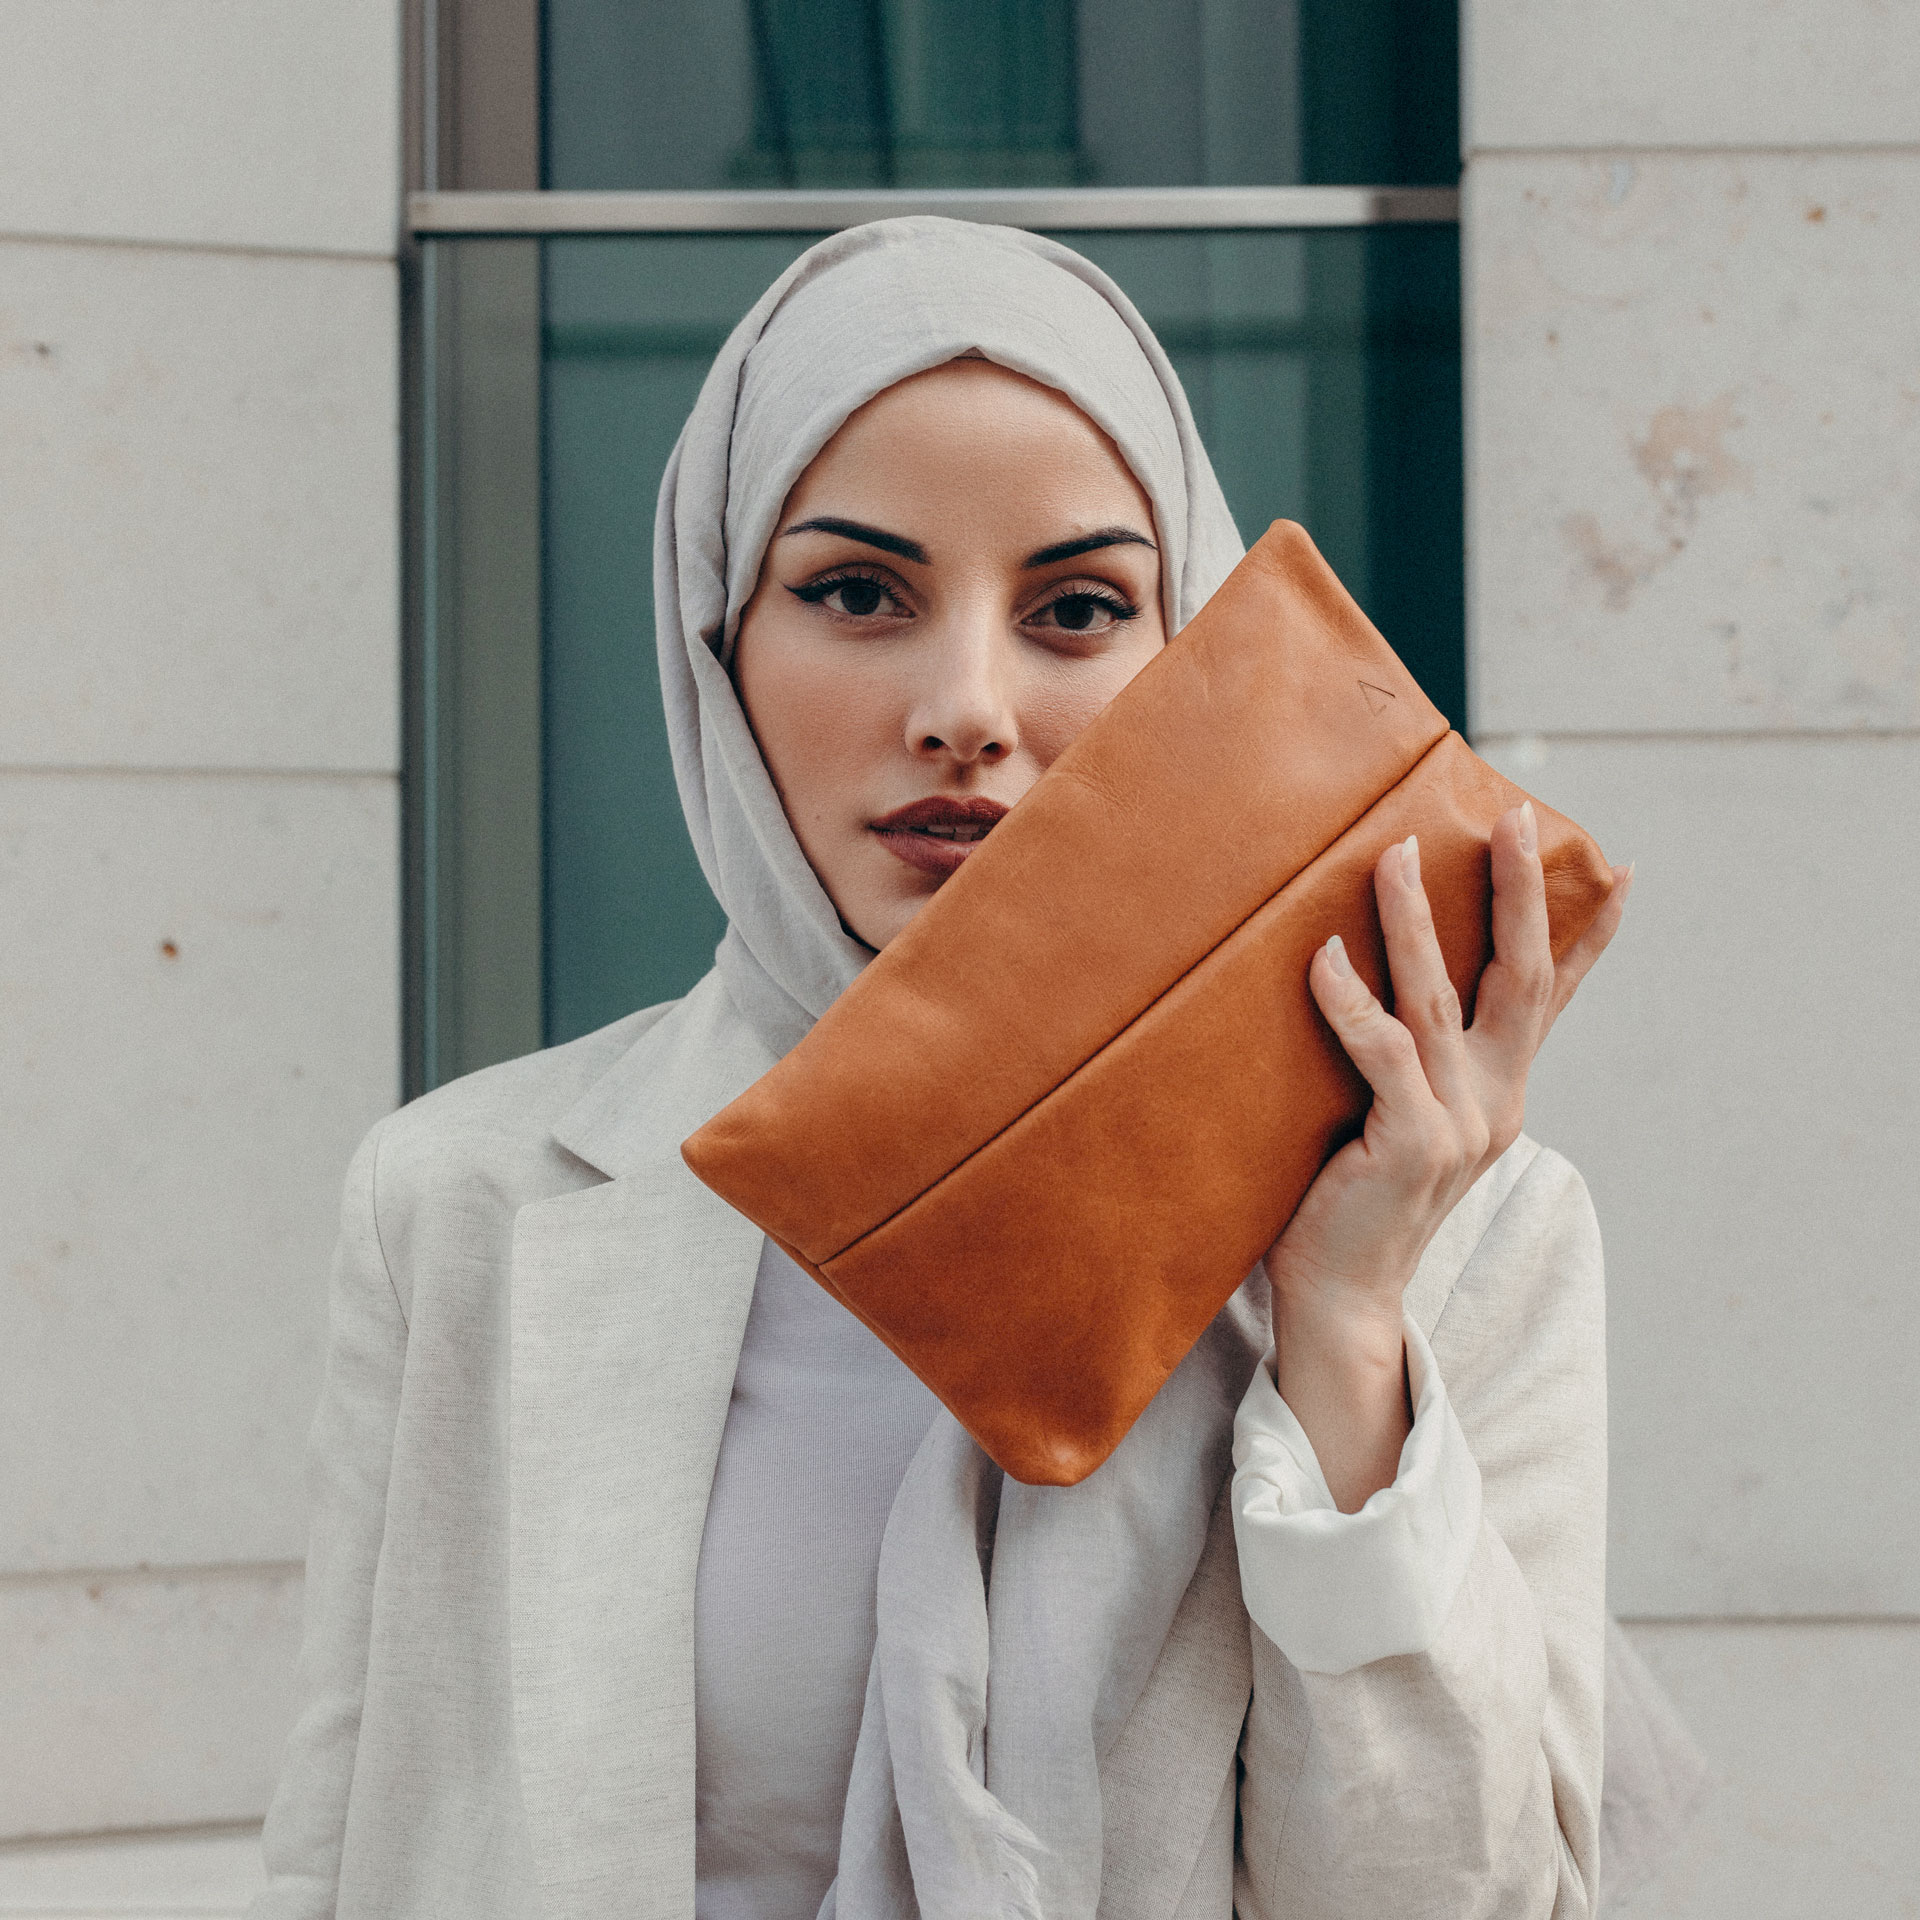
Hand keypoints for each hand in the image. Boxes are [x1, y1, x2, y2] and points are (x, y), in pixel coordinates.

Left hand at [1261, 802, 1630, 1509]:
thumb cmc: (1353, 1194)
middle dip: (1521, 894)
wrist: (1342, 1294)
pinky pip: (1380, 1052)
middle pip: (1522, 979)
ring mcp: (1457, 1125)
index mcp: (1500, 1092)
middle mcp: (1494, 1102)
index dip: (1588, 934)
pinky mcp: (1407, 1144)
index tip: (1619, 869)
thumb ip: (1406, 1058)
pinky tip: (1325, 953)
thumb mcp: (1399, 1116)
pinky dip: (1351, 999)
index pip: (1553, 998)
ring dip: (1417, 919)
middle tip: (1516, 819)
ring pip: (1439, 999)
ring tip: (1395, 850)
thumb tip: (1370, 976)